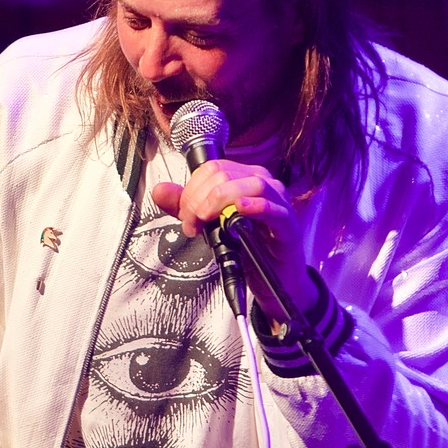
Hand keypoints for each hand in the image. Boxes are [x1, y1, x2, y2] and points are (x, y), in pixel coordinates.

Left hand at [152, 159, 311, 316]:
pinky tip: (239, 210)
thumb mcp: (210, 224)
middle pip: (225, 176)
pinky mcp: (287, 223)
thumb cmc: (248, 247)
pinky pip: (273, 208)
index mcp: (244, 177)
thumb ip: (186, 207)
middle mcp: (263, 183)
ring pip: (250, 184)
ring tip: (207, 221)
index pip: (212, 169)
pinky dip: (254, 207)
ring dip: (219, 202)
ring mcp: (278, 201)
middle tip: (193, 226)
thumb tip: (160, 191)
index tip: (186, 218)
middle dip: (200, 201)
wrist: (274, 278)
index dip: (191, 191)